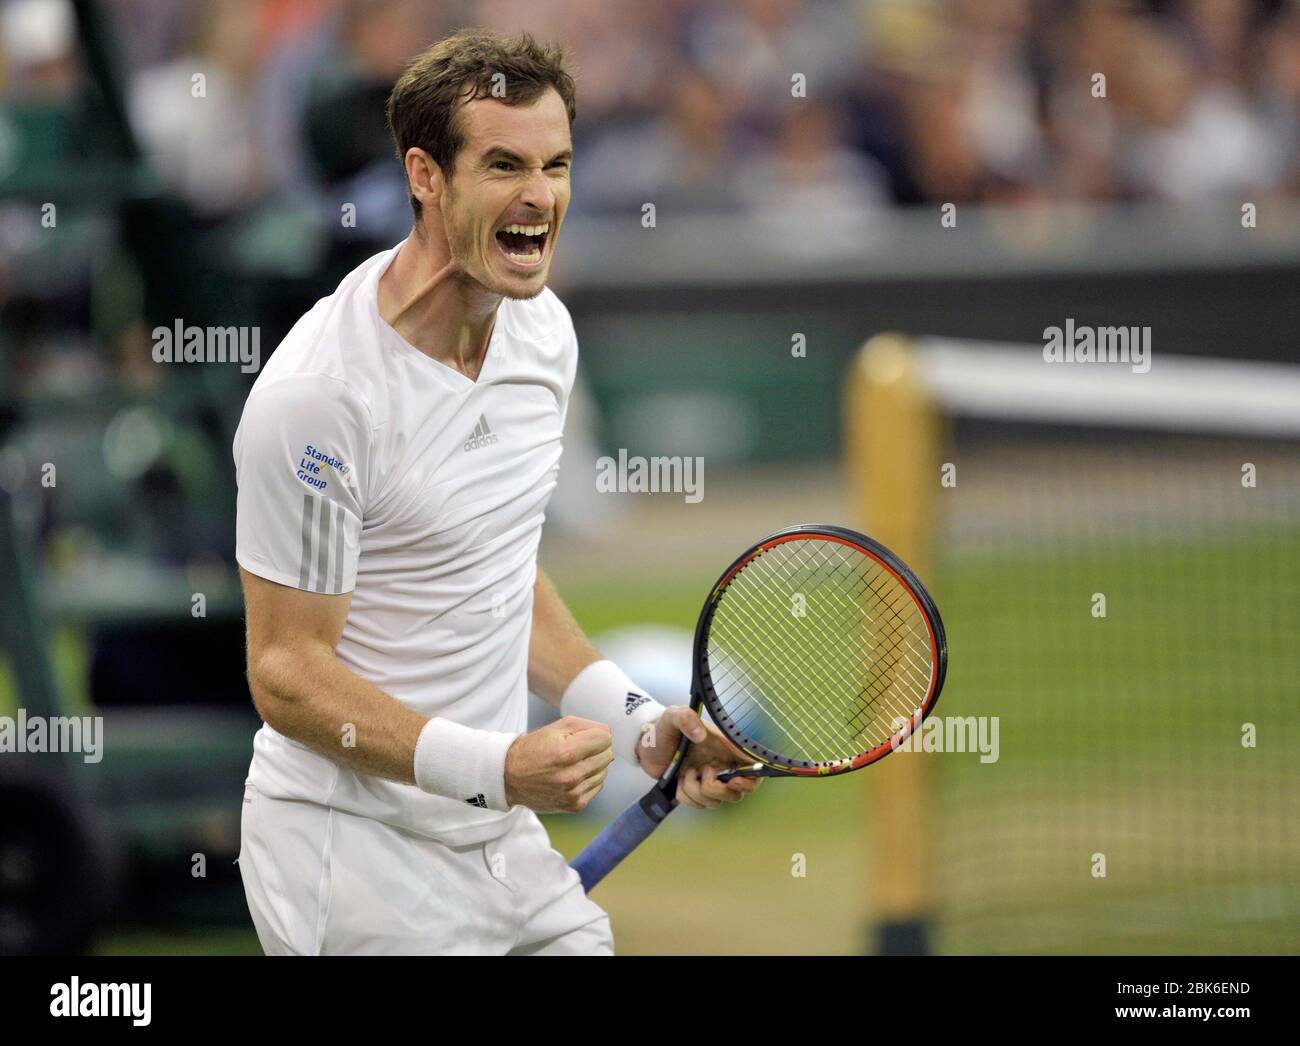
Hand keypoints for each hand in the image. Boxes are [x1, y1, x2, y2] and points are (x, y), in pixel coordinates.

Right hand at [504, 716, 613, 812]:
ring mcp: (574, 793)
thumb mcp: (557, 727)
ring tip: (572, 764)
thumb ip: (588, 726)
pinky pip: (598, 786)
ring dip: (593, 765)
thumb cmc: (535, 748)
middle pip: (608, 754)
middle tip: (576, 750)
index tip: (583, 737)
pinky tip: (572, 776)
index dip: (596, 734)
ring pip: (604, 771)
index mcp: (567, 752)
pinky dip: (589, 779)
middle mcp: (572, 775)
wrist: (511, 777)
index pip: (606, 738)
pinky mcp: (575, 806)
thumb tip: (609, 736)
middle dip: (595, 749)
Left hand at [635, 706, 761, 808]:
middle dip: (718, 789)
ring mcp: (707, 781)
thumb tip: (701, 736)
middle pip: (737, 793)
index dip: (751, 780)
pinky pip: (697, 805)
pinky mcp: (694, 791)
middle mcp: (720, 767)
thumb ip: (686, 718)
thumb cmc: (664, 727)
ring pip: (715, 802)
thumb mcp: (673, 716)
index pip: (752, 767)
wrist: (645, 743)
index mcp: (724, 749)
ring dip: (696, 791)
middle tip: (704, 772)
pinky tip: (678, 780)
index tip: (734, 780)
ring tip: (685, 772)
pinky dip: (685, 797)